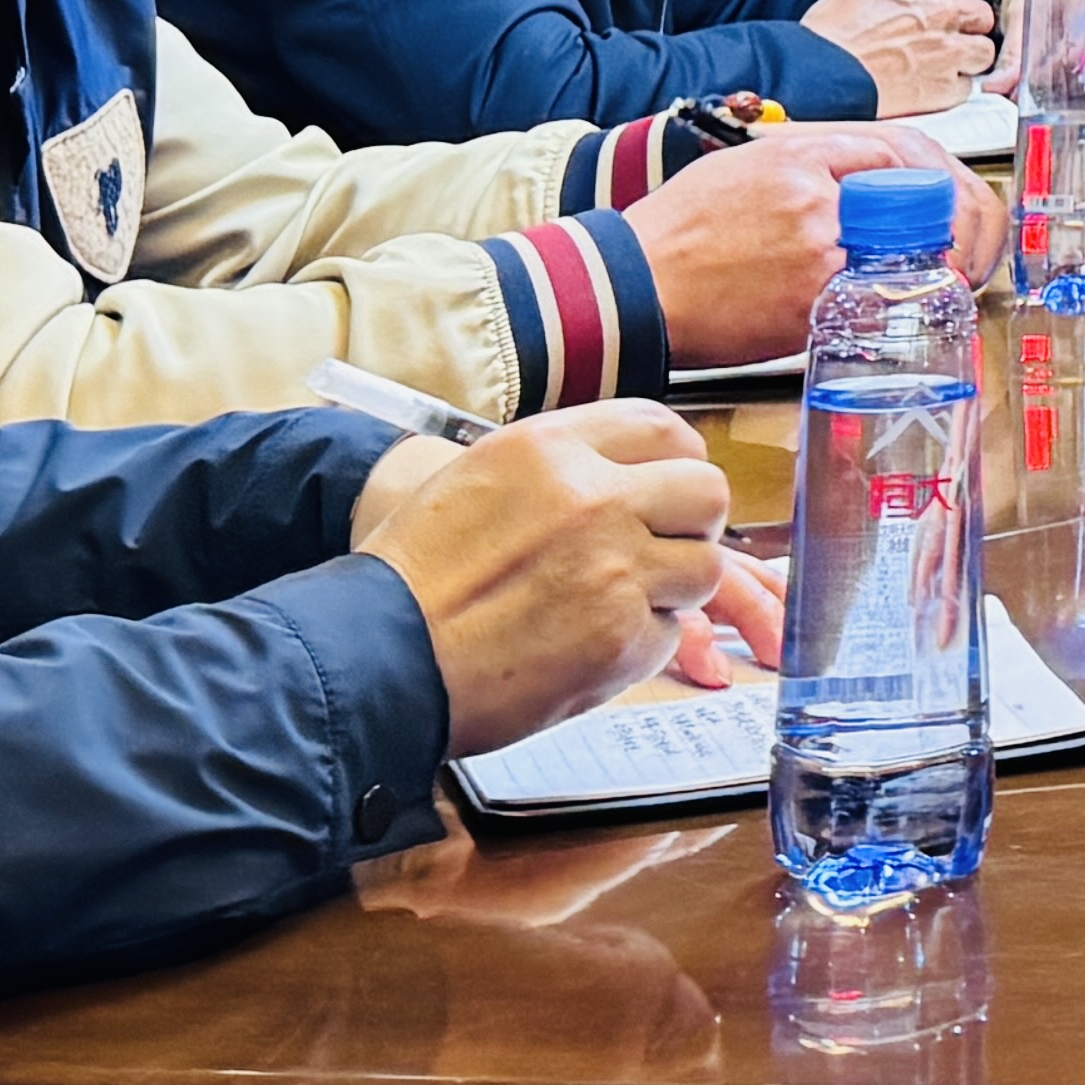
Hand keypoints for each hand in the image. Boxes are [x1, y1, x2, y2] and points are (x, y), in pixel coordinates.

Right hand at [354, 401, 776, 753]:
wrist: (378, 657)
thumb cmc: (417, 577)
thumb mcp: (482, 478)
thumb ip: (563, 468)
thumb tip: (635, 474)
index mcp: (552, 449)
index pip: (663, 428)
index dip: (677, 461)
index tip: (670, 488)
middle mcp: (593, 498)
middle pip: (706, 491)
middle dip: (691, 524)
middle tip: (658, 551)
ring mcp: (614, 567)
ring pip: (704, 566)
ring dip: (672, 589)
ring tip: (615, 605)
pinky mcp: (621, 637)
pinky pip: (671, 632)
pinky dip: (642, 643)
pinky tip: (589, 646)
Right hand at [623, 127, 1005, 362]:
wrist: (631, 287)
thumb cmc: (679, 230)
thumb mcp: (745, 166)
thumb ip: (813, 165)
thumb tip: (871, 178)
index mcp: (799, 155)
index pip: (898, 150)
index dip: (933, 174)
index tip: (944, 196)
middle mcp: (815, 198)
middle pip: (917, 200)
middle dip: (956, 220)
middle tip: (966, 242)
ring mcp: (815, 254)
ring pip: (902, 254)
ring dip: (926, 267)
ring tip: (940, 277)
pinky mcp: (809, 307)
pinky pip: (869, 301)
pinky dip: (887, 304)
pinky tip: (891, 308)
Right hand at [800, 0, 994, 112]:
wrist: (819, 74)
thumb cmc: (830, 33)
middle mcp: (943, 9)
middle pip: (983, 15)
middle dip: (967, 26)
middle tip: (945, 35)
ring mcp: (948, 49)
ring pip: (984, 51)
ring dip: (967, 57)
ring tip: (940, 62)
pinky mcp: (945, 87)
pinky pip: (967, 86)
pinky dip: (953, 88)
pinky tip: (929, 84)